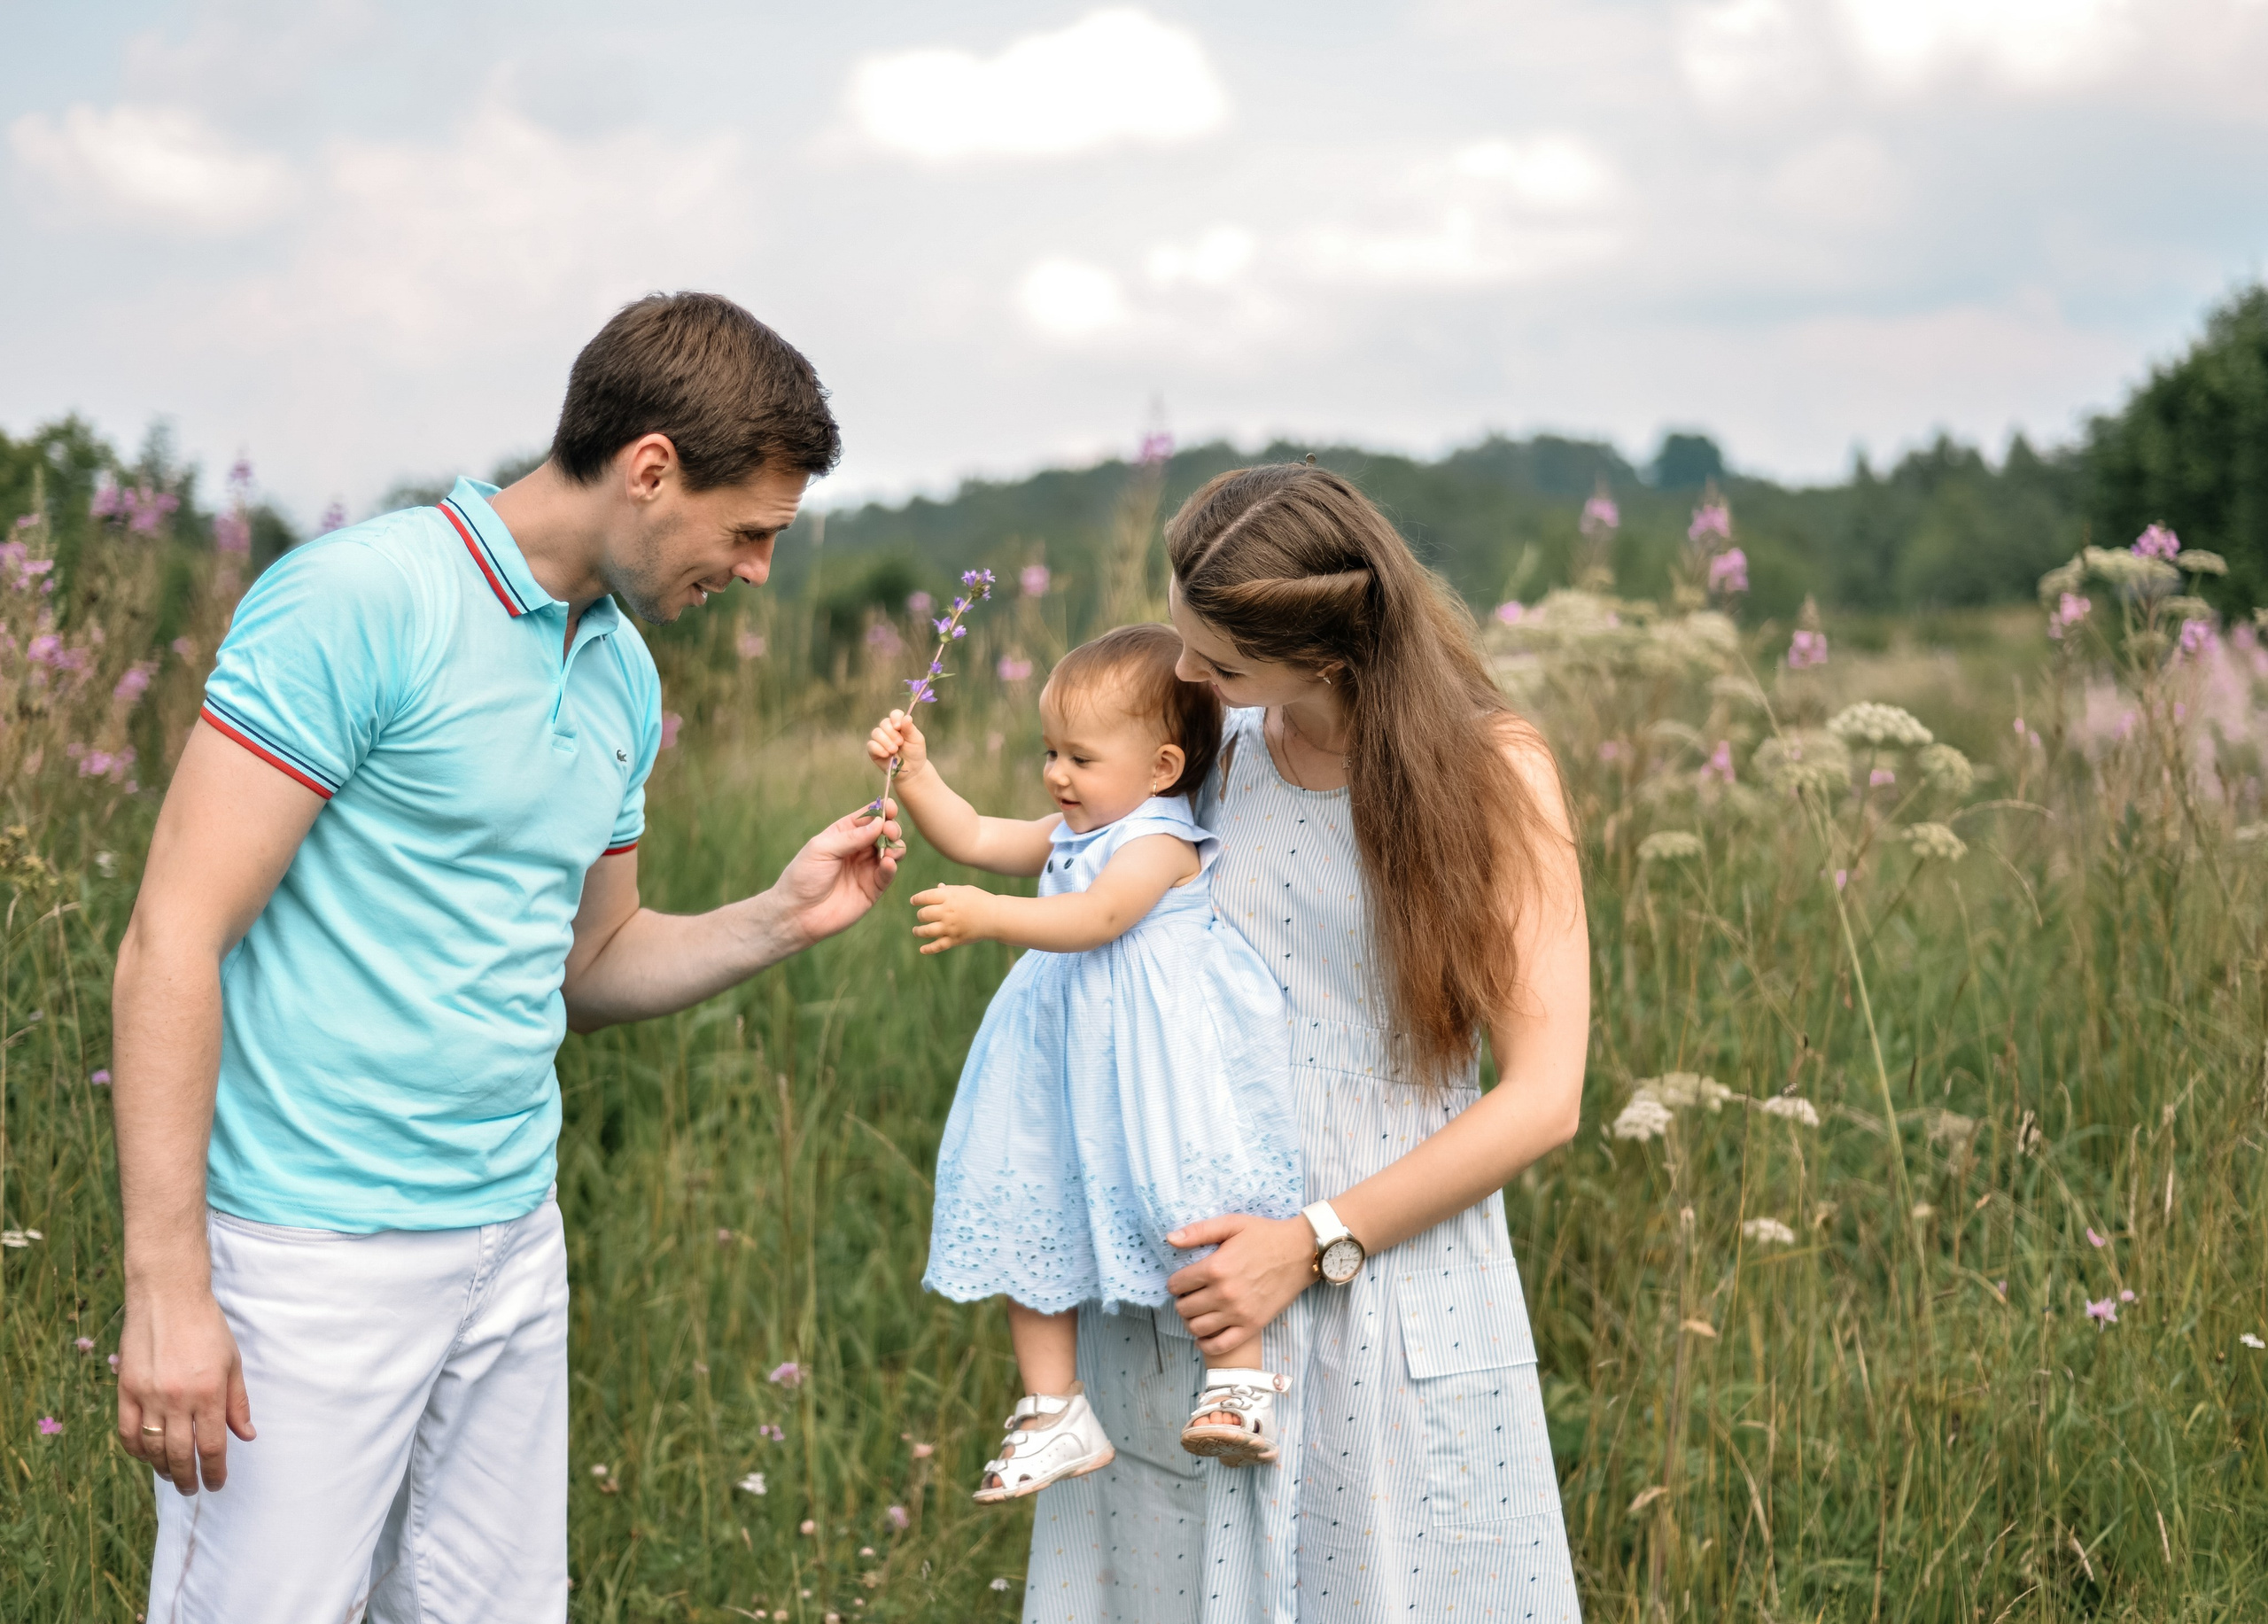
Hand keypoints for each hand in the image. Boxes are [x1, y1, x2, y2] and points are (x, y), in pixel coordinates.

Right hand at [116, 1285, 254, 1494]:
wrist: (169, 1298)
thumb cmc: (207, 1328)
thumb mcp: (233, 1363)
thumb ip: (238, 1402)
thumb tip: (247, 1436)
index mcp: (210, 1392)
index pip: (213, 1446)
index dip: (215, 1471)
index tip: (216, 1484)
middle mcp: (179, 1399)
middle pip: (181, 1454)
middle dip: (189, 1478)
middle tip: (193, 1489)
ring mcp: (149, 1395)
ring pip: (153, 1448)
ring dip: (163, 1468)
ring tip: (172, 1475)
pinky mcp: (126, 1389)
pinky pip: (127, 1432)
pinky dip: (136, 1449)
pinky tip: (147, 1455)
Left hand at [768, 800, 902, 949]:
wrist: (797, 913)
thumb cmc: (803, 876)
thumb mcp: (822, 849)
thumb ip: (851, 837)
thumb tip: (879, 823)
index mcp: (843, 834)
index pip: (867, 817)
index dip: (880, 811)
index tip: (890, 808)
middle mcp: (858, 849)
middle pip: (884, 832)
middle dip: (891, 828)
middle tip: (889, 831)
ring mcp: (866, 869)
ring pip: (892, 851)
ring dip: (896, 846)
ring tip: (890, 849)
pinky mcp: (873, 889)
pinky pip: (888, 874)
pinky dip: (892, 867)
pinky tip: (888, 863)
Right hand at [866, 710, 929, 779]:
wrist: (911, 770)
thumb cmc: (915, 752)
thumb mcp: (916, 740)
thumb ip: (910, 729)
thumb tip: (906, 717)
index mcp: (899, 725)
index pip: (895, 714)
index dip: (895, 718)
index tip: (898, 727)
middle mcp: (888, 730)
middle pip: (884, 723)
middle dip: (892, 733)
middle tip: (900, 743)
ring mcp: (880, 740)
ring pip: (876, 733)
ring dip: (885, 741)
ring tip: (894, 750)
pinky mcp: (873, 750)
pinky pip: (871, 745)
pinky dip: (878, 749)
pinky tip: (886, 754)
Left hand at [910, 883, 995, 953]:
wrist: (996, 916)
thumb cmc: (980, 900)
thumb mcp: (965, 890)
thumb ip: (949, 890)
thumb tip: (938, 888)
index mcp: (949, 897)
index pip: (925, 897)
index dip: (916, 899)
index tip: (913, 901)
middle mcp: (947, 912)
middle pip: (924, 914)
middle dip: (920, 915)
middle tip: (922, 916)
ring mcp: (951, 927)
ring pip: (926, 931)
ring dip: (918, 931)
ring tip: (916, 931)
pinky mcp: (956, 940)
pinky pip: (938, 946)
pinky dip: (928, 949)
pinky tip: (922, 949)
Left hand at [1165, 1214, 1315, 1356]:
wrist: (1301, 1253)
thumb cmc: (1265, 1236)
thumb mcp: (1232, 1224)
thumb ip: (1198, 1231)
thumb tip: (1170, 1239)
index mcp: (1216, 1268)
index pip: (1176, 1285)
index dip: (1174, 1283)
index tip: (1181, 1281)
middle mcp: (1225, 1294)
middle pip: (1184, 1308)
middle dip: (1181, 1302)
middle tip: (1189, 1296)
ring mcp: (1239, 1313)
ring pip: (1197, 1328)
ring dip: (1191, 1321)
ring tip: (1197, 1312)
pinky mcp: (1252, 1325)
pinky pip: (1221, 1345)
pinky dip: (1207, 1344)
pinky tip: (1205, 1335)